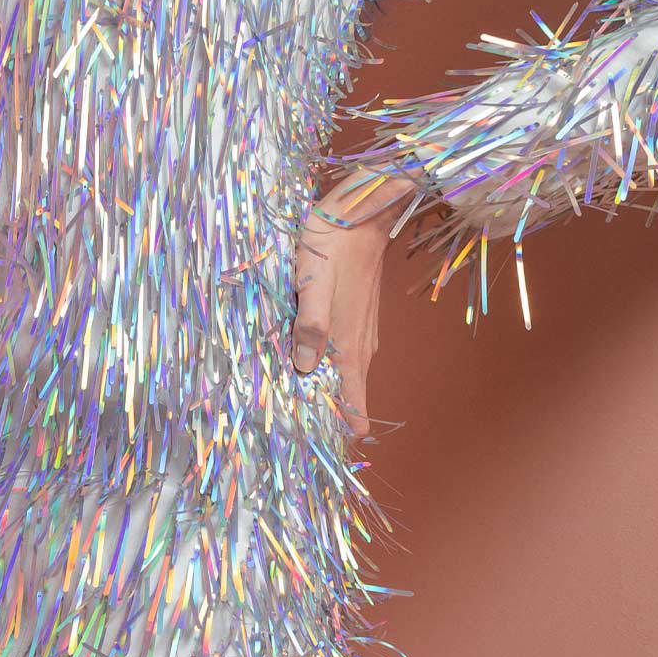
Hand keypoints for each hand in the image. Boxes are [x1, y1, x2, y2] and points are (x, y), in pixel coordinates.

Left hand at [291, 172, 415, 438]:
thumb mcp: (312, 283)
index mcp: (351, 345)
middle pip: (350, 394)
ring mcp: (363, 331)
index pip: (355, 405)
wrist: (361, 214)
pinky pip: (346, 353)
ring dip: (326, 386)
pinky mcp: (359, 316)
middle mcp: (362, 345)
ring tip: (296, 395)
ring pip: (347, 373)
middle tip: (294, 421)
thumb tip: (304, 368)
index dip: (340, 427)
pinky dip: (330, 364)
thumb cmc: (333, 246)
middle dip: (326, 409)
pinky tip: (308, 357)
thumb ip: (310, 326)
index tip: (320, 442)